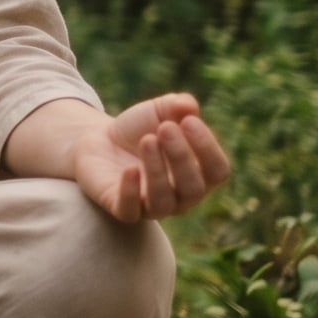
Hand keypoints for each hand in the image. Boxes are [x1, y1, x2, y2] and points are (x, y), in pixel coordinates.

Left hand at [69, 93, 231, 222]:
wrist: (99, 139)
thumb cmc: (140, 128)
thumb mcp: (159, 111)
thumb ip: (178, 105)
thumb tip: (188, 106)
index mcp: (200, 174)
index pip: (218, 171)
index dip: (207, 147)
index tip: (188, 120)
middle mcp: (182, 197)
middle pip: (193, 188)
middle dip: (181, 156)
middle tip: (165, 128)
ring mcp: (153, 207)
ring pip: (164, 202)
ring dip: (157, 170)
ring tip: (147, 140)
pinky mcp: (123, 210)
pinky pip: (130, 212)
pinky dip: (131, 192)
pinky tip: (130, 169)